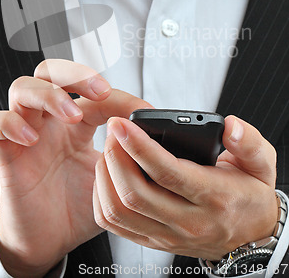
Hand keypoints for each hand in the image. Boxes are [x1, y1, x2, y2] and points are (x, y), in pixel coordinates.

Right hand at [0, 59, 151, 277]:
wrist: (51, 240)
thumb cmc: (79, 205)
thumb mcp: (112, 176)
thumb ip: (128, 153)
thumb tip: (155, 133)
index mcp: (77, 123)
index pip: (89, 89)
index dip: (114, 91)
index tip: (139, 111)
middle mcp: (50, 122)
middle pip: (49, 72)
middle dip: (74, 74)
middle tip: (99, 91)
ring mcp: (26, 134)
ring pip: (22, 88)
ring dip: (48, 95)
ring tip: (70, 116)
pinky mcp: (5, 154)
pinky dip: (9, 123)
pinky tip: (31, 137)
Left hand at [93, 115, 277, 260]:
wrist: (252, 234)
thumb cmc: (250, 194)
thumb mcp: (261, 164)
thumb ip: (249, 142)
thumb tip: (229, 126)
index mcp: (214, 197)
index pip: (168, 173)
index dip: (140, 146)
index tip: (122, 124)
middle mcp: (188, 221)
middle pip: (136, 193)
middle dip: (116, 156)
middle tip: (113, 130)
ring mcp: (168, 235)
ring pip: (121, 211)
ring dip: (106, 176)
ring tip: (109, 148)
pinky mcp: (154, 241)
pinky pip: (116, 225)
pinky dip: (103, 198)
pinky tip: (107, 173)